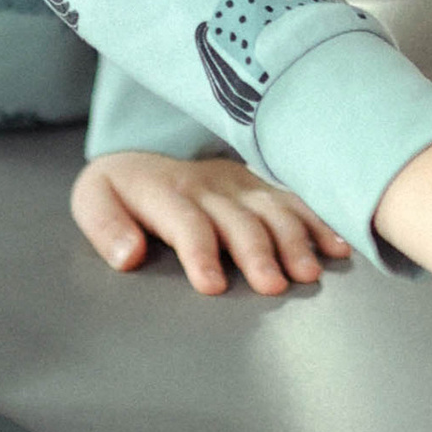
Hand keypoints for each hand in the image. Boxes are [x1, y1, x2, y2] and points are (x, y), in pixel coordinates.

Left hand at [71, 150, 351, 298]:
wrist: (147, 144)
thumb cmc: (122, 188)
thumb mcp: (93, 198)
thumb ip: (105, 227)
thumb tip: (129, 255)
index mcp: (166, 192)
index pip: (187, 223)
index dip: (200, 253)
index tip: (212, 286)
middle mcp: (210, 187)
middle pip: (239, 221)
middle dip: (257, 253)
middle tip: (273, 286)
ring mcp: (241, 184)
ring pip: (273, 211)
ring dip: (293, 241)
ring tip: (308, 274)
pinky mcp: (261, 187)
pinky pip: (295, 202)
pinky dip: (319, 223)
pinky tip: (338, 248)